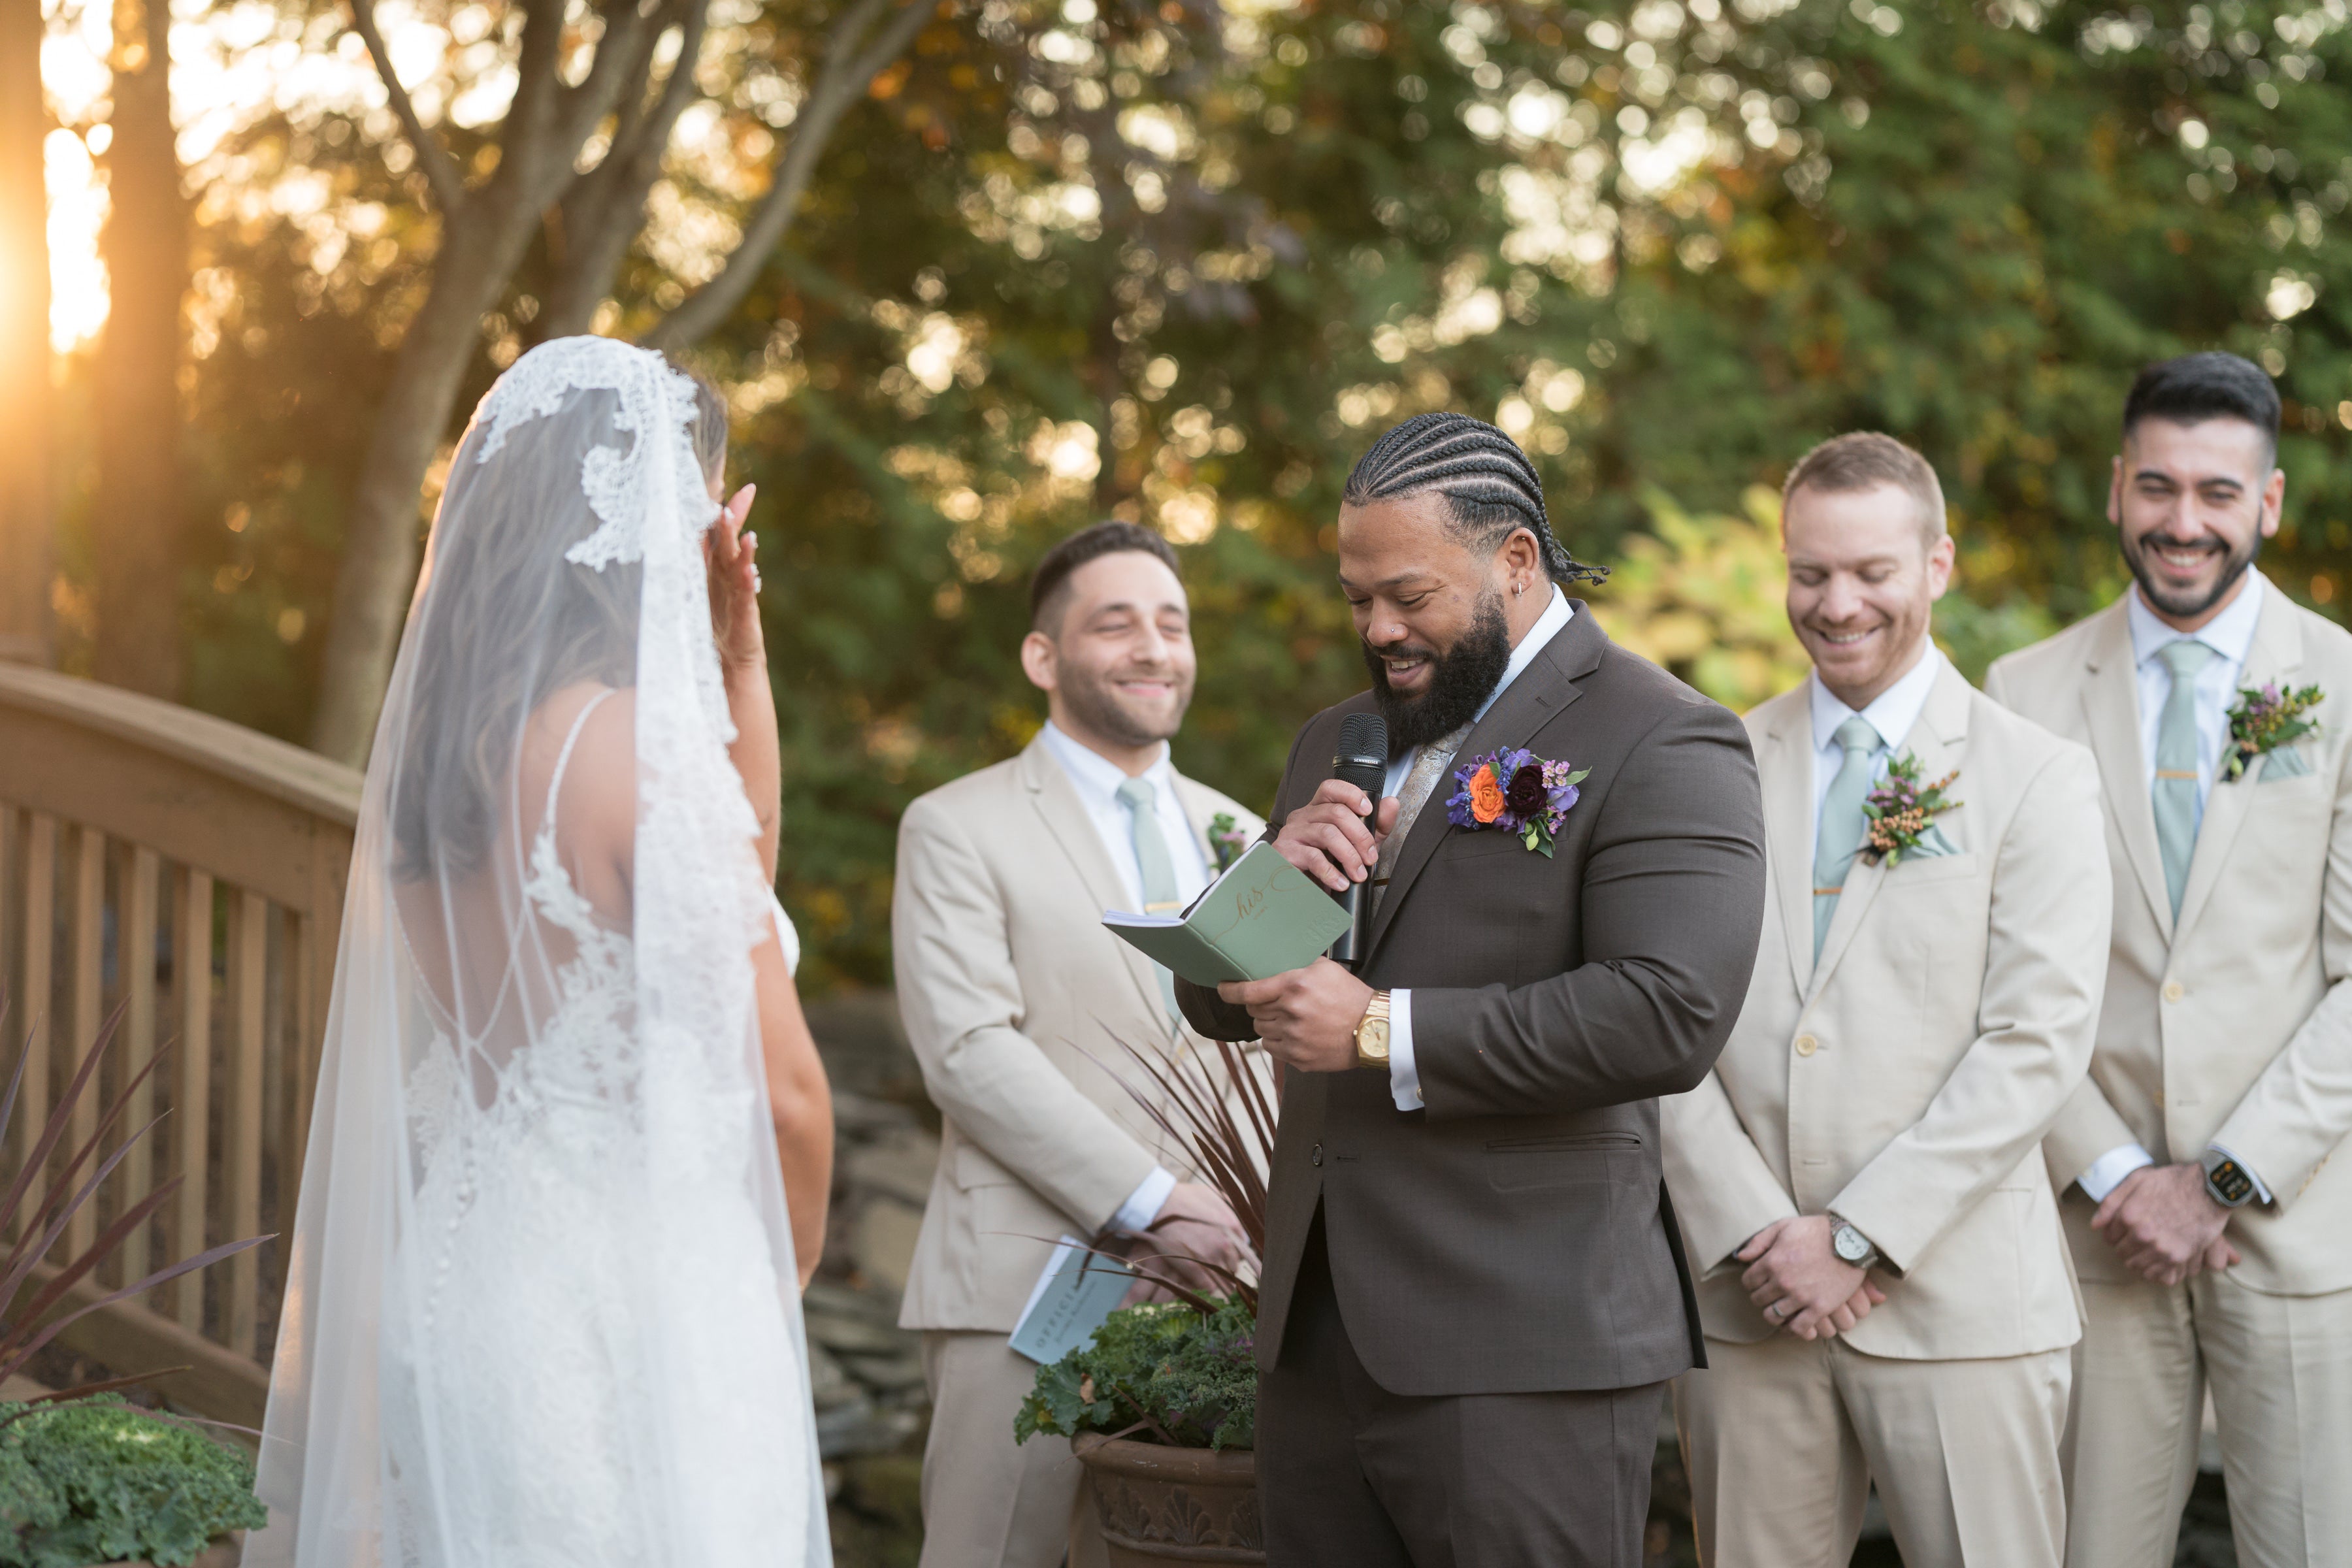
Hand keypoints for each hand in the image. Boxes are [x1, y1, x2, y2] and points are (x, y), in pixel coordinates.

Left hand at [704, 484, 763, 673]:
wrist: (728, 661)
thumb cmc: (710, 625)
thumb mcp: (692, 591)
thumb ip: (685, 565)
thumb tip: (665, 536)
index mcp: (711, 567)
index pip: (715, 532)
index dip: (719, 510)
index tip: (722, 482)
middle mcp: (725, 575)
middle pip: (728, 541)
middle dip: (733, 518)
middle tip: (737, 497)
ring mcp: (737, 591)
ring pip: (738, 562)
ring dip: (739, 545)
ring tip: (740, 527)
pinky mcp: (745, 611)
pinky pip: (746, 592)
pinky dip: (748, 579)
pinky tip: (750, 569)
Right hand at [1120, 1182, 1254, 1306]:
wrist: (1160, 1204)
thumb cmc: (1184, 1197)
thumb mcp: (1213, 1196)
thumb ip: (1228, 1209)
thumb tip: (1236, 1220)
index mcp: (1233, 1228)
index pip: (1242, 1251)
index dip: (1233, 1256)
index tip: (1228, 1259)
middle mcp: (1226, 1245)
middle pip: (1234, 1267)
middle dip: (1227, 1269)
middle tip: (1220, 1272)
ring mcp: (1211, 1258)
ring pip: (1223, 1279)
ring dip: (1219, 1282)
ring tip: (1215, 1285)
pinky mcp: (1194, 1270)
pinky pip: (1207, 1287)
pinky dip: (1205, 1287)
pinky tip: (1202, 1286)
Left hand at [1217, 959, 1373, 1073]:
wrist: (1374, 1029)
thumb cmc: (1350, 996)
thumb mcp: (1325, 969)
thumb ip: (1296, 965)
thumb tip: (1270, 963)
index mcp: (1294, 986)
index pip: (1248, 991)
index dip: (1230, 991)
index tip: (1222, 989)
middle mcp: (1290, 1013)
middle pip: (1254, 1012)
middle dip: (1259, 1006)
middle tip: (1274, 1003)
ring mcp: (1294, 1039)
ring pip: (1261, 1031)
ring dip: (1269, 1024)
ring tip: (1289, 1019)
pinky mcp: (1299, 1059)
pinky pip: (1273, 1049)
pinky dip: (1278, 1041)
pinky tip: (1295, 1034)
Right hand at [1272, 779, 1400, 892]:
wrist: (1301, 895)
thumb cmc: (1328, 864)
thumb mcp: (1358, 844)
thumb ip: (1376, 825)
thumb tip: (1392, 803)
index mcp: (1317, 809)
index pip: (1330, 788)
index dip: (1351, 794)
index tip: (1368, 811)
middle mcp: (1302, 816)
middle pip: (1335, 812)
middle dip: (1360, 836)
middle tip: (1370, 859)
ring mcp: (1292, 833)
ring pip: (1327, 833)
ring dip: (1349, 856)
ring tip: (1359, 874)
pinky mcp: (1285, 852)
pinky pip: (1313, 857)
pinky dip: (1332, 872)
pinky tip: (1341, 882)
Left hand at [1739, 1216, 1872, 1339]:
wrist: (1850, 1240)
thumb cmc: (1816, 1231)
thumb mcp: (1784, 1226)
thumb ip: (1759, 1241)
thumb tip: (1741, 1257)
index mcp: (1772, 1261)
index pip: (1748, 1281)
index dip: (1751, 1282)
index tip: (1758, 1282)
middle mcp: (1783, 1281)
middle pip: (1758, 1299)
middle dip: (1760, 1297)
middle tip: (1768, 1295)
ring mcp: (1801, 1296)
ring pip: (1773, 1316)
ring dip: (1773, 1314)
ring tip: (1779, 1309)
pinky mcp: (1820, 1307)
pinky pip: (1798, 1328)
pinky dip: (1792, 1330)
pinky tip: (1792, 1324)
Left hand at [2093, 1162, 2231, 1285]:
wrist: (2208, 1189)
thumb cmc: (2171, 1181)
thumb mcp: (2136, 1181)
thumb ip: (2112, 1202)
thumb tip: (2095, 1225)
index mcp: (2129, 1216)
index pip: (2109, 1237)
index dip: (2114, 1234)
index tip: (2122, 1232)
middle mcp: (2142, 1235)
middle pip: (2122, 1253)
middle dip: (2125, 1247)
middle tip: (2134, 1241)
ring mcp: (2161, 1248)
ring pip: (2137, 1266)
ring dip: (2138, 1260)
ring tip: (2145, 1251)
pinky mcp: (2179, 1257)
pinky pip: (2158, 1275)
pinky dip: (2154, 1271)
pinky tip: (2157, 1262)